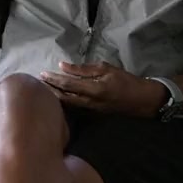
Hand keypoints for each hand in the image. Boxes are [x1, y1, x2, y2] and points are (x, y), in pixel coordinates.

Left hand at [39, 62, 165, 117]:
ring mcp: (90, 111)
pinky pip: (74, 109)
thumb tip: (63, 66)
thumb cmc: (126, 81)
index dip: (53, 79)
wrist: (143, 101)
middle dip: (50, 89)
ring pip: (67, 104)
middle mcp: (89, 103)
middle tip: (39, 82)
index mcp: (93, 89)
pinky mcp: (93, 116)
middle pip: (63, 97)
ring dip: (55, 96)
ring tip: (45, 88)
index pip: (67, 84)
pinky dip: (64, 102)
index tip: (42, 73)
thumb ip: (84, 69)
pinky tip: (58, 98)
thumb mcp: (106, 69)